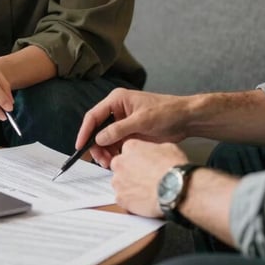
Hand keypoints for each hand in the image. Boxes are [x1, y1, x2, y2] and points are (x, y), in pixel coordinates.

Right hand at [75, 88, 189, 167]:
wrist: (185, 119)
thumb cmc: (166, 112)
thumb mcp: (142, 120)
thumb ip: (119, 129)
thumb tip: (99, 138)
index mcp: (117, 100)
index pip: (94, 116)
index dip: (85, 131)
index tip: (79, 146)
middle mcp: (117, 110)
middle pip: (97, 129)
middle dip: (96, 146)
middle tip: (101, 161)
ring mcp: (123, 123)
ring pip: (105, 139)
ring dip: (105, 152)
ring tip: (110, 164)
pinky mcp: (130, 133)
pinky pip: (115, 145)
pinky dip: (114, 153)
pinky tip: (117, 161)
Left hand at [111, 140, 188, 217]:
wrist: (175, 188)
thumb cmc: (174, 168)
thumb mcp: (166, 147)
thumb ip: (153, 149)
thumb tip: (154, 154)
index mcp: (130, 147)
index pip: (127, 151)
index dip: (137, 159)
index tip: (144, 164)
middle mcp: (120, 162)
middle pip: (120, 166)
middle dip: (129, 172)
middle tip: (144, 177)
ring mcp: (118, 181)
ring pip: (120, 183)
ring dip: (129, 186)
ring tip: (145, 190)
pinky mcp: (121, 198)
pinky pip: (122, 199)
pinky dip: (131, 201)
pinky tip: (143, 200)